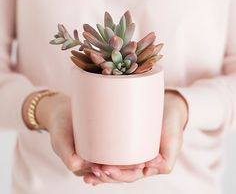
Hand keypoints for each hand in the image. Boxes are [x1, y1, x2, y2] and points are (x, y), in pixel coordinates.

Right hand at [22, 92, 141, 176]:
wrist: (61, 111)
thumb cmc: (59, 126)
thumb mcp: (60, 140)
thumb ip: (66, 154)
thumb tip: (76, 165)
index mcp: (84, 166)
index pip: (103, 175)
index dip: (117, 175)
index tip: (133, 170)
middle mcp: (94, 160)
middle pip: (114, 170)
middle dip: (129, 170)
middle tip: (144, 165)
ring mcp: (99, 151)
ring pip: (118, 161)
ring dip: (132, 162)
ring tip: (148, 159)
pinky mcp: (103, 140)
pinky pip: (117, 147)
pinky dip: (128, 149)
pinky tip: (141, 146)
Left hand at [83, 90, 187, 184]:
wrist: (170, 107)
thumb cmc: (172, 125)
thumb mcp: (174, 144)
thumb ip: (166, 161)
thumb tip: (147, 170)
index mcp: (148, 165)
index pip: (130, 175)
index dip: (118, 175)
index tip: (105, 169)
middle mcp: (137, 161)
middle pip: (119, 173)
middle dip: (105, 174)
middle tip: (93, 170)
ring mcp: (130, 152)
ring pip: (114, 165)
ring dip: (100, 170)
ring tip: (87, 170)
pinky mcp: (125, 141)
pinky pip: (112, 152)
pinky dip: (101, 158)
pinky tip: (89, 161)